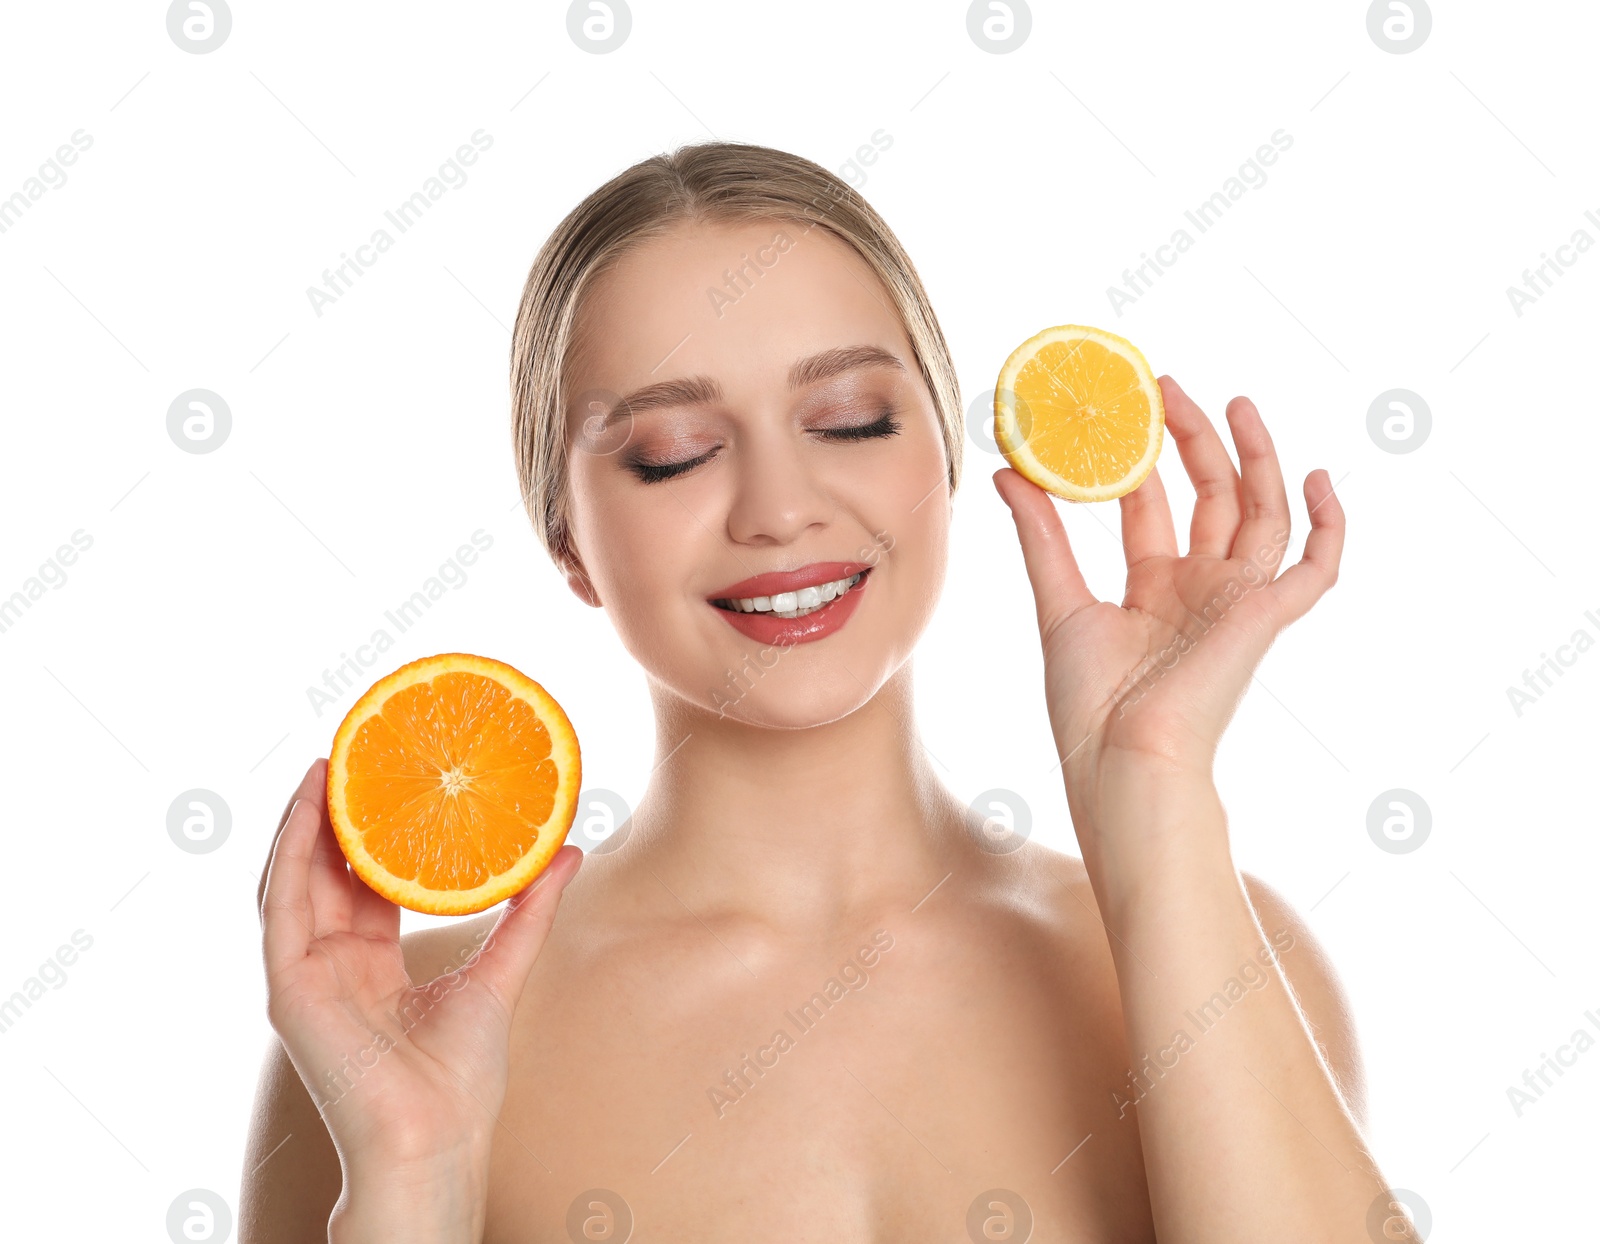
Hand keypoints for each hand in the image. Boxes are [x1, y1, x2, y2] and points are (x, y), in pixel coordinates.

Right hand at [257, 759, 581, 1185]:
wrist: (437, 1138)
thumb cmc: (463, 1077)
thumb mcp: (502, 972)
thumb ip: (529, 911)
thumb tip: (569, 850)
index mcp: (372, 968)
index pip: (365, 886)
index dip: (374, 835)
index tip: (391, 784)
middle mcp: (333, 966)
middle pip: (325, 874)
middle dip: (334, 816)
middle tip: (355, 756)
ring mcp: (306, 976)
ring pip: (293, 880)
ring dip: (303, 821)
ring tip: (324, 765)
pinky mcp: (288, 987)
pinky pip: (280, 907)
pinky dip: (289, 853)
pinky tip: (306, 809)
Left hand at [994, 375, 1343, 824]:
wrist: (1121, 759)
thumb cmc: (1089, 705)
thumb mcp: (1059, 603)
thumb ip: (1042, 536)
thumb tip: (1010, 472)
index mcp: (1153, 589)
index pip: (1150, 505)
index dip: (1139, 457)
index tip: (1122, 409)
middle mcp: (1200, 589)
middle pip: (1208, 495)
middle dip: (1192, 439)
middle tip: (1167, 387)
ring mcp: (1236, 600)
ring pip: (1260, 511)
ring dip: (1253, 456)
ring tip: (1233, 401)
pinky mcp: (1266, 617)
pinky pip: (1316, 567)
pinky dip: (1328, 525)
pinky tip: (1319, 476)